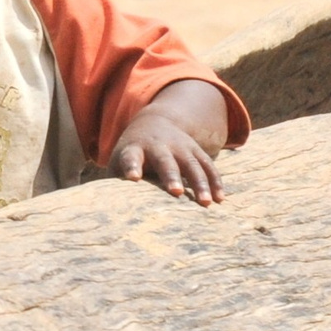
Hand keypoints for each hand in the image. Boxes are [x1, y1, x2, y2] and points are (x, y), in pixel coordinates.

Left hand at [110, 78, 228, 205]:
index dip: (131, 166)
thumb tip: (110, 208)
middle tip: (176, 192)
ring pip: (192, 165)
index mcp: (135, 148)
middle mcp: (159, 146)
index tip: (133, 178)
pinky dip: (215, 181)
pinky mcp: (196, 150)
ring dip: (199, 183)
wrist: (155, 122)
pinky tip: (220, 199)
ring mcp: (180, 147)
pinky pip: (208, 166)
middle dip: (171, 176)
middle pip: (166, 161)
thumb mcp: (119, 160)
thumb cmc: (133, 153)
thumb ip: (116, 180)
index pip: (131, 157)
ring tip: (205, 202)